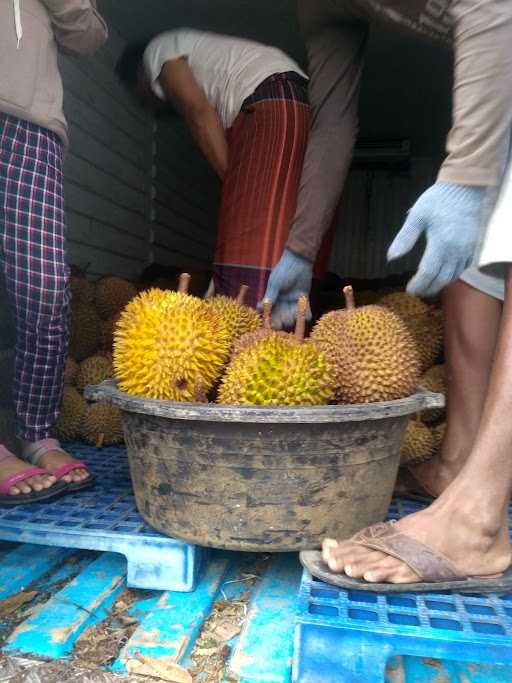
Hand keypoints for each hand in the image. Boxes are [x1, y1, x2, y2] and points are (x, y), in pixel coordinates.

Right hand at [259, 249, 313, 328]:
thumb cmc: (283, 271)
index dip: (268, 318)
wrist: (298, 261)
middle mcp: (282, 302)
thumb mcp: (275, 283)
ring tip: (295, 315)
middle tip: (284, 321)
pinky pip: (304, 310)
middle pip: (280, 317)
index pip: (268, 312)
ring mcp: (292, 301)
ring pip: (292, 316)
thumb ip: (271, 295)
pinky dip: (305, 315)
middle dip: (281, 321)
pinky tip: (306, 316)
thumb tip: (262, 308)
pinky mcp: (303, 299)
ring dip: (293, 318)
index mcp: (272, 298)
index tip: (270, 322)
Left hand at [387, 182, 485, 296]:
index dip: (418, 284)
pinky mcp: (473, 246)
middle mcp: (456, 251)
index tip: (409, 289)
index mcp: (440, 244)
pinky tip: (445, 275)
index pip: (428, 273)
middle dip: (428, 288)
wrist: (465, 187)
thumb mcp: (417, 216)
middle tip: (417, 292)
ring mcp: (466, 249)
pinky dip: (453, 275)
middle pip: (442, 279)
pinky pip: (464, 268)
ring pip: (454, 275)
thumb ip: (404, 238)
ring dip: (441, 284)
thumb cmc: (438, 200)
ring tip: (429, 287)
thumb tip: (390, 258)